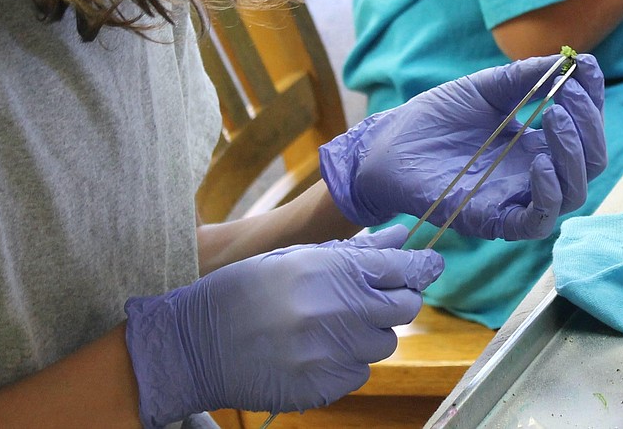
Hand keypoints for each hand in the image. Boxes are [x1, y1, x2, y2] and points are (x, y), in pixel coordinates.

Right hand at [124, 226, 442, 425]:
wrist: (194, 345)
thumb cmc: (243, 291)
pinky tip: (314, 350)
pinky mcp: (323, 387)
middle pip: (403, 308)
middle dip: (395, 299)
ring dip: (369, 332)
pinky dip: (347, 361)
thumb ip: (355, 249)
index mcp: (328, 269)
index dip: (421, 266)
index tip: (428, 265)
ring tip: (330, 324)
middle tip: (371, 296)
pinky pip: (359, 373)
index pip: (401, 268)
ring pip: (384, 343)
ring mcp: (330, 353)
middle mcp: (335, 311)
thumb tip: (402, 234)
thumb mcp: (295, 258)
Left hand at [320, 55, 606, 240]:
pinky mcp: (492, 220)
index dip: (593, 101)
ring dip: (574, 154)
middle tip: (568, 95)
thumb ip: (526, 78)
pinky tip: (540, 163)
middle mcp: (533, 175)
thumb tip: (571, 60)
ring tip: (554, 116)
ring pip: (573, 193)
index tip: (587, 68)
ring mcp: (515, 199)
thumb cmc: (433, 119)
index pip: (584, 131)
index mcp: (536, 145)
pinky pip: (536, 221)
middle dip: (589, 126)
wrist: (386, 144)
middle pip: (589, 163)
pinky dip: (548, 193)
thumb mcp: (485, 89)